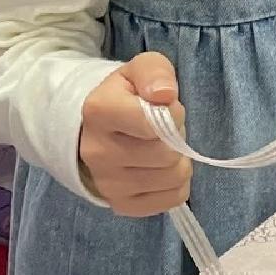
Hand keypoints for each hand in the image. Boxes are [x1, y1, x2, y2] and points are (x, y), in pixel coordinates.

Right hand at [78, 54, 190, 216]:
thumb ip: (155, 72)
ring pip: (173, 178)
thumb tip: (164, 94)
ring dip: (178, 160)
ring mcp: (107, 184)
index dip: (172, 113)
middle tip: (163, 129)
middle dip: (175, 137)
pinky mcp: (121, 205)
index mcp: (99, 112)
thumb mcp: (143, 69)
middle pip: (167, 154)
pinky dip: (175, 184)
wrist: (99, 129)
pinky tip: (159, 168)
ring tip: (160, 147)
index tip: (164, 106)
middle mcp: (97, 152)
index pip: (154, 123)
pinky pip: (172, 199)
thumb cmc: (127, 95)